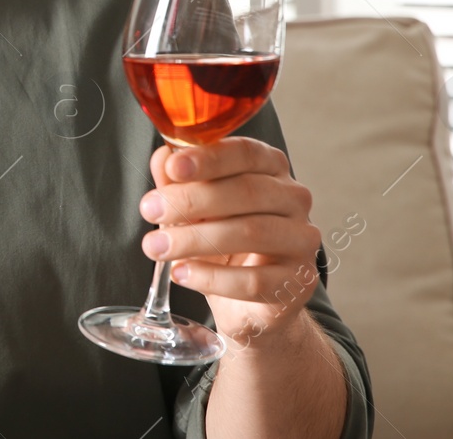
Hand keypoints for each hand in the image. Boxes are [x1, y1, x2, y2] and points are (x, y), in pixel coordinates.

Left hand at [140, 137, 322, 347]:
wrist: (248, 300)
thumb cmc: (220, 240)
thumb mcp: (192, 206)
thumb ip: (178, 180)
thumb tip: (164, 158)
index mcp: (270, 167)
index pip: (245, 153)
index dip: (209, 158)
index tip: (173, 167)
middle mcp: (294, 198)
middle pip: (247, 191)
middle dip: (192, 199)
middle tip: (150, 210)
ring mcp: (302, 240)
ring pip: (251, 232)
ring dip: (194, 239)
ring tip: (156, 247)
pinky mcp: (300, 281)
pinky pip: (255, 280)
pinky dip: (211, 277)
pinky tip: (182, 274)